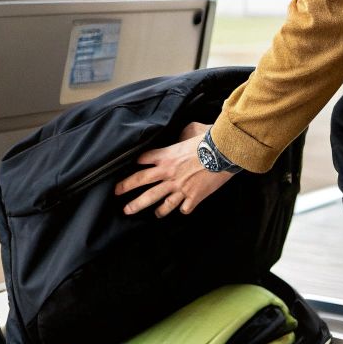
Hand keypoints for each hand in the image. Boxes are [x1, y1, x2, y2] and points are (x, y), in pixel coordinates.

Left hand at [115, 121, 234, 217]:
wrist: (223, 152)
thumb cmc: (208, 139)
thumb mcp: (192, 129)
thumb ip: (182, 133)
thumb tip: (181, 134)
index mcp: (166, 156)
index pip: (143, 160)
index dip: (135, 164)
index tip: (131, 168)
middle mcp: (168, 174)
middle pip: (141, 183)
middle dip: (127, 190)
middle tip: (119, 198)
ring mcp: (179, 188)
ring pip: (161, 203)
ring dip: (154, 210)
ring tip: (152, 214)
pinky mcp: (193, 197)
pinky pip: (184, 208)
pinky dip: (183, 209)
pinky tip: (182, 210)